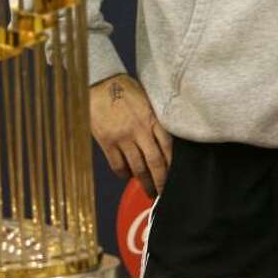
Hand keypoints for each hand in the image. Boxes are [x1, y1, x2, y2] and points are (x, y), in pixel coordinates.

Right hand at [89, 73, 171, 197]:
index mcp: (152, 118)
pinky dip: (124, 174)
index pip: (168, 146)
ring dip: (144, 182)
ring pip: (137, 167)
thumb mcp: (148, 101)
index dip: (172, 164)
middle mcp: (139, 129)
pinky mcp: (107, 141)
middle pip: (154, 162)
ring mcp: (122, 137)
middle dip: (160, 181)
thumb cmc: (128, 91)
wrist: (102, 83)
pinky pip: (117, 165)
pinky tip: (128, 177)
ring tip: (148, 191)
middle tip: (163, 194)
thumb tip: (166, 143)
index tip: (176, 176)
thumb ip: (155, 120)